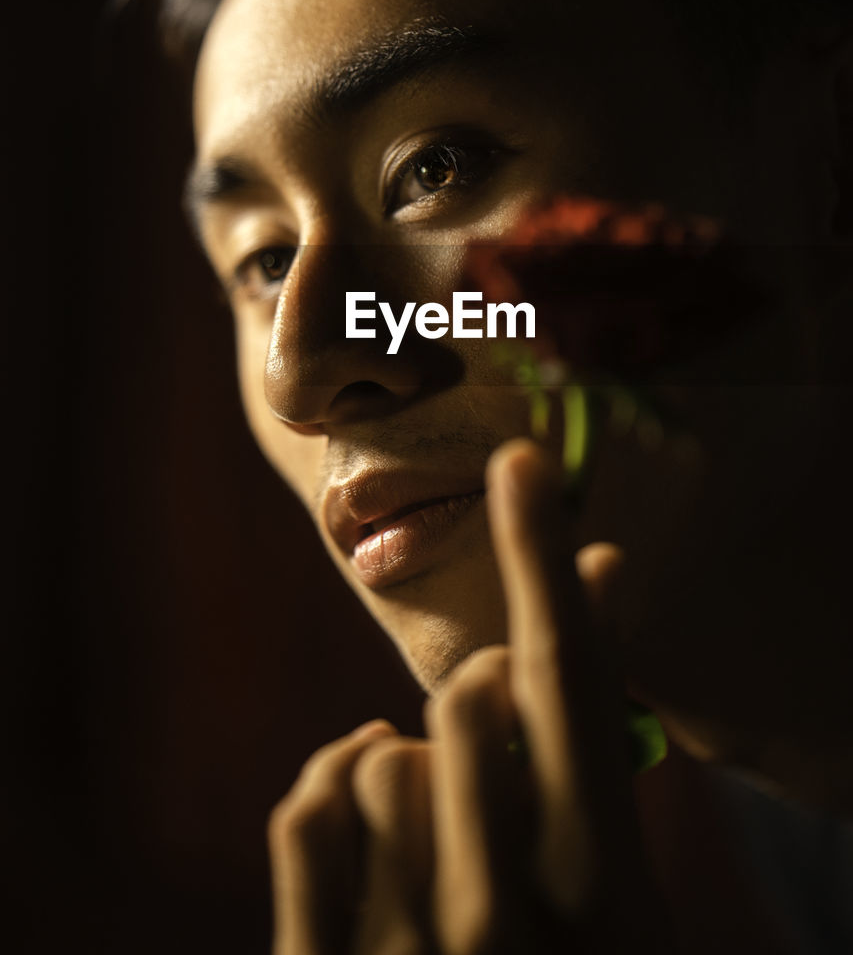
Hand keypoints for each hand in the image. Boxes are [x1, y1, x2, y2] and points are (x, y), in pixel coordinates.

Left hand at [268, 439, 673, 953]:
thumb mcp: (625, 903)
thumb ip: (600, 760)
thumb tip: (594, 586)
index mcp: (604, 887)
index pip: (574, 679)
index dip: (545, 558)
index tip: (523, 462)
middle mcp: (504, 909)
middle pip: (472, 693)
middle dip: (489, 697)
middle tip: (503, 753)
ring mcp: (407, 942)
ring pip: (389, 745)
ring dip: (418, 771)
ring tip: (446, 841)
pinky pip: (315, 795)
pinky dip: (343, 784)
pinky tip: (377, 828)